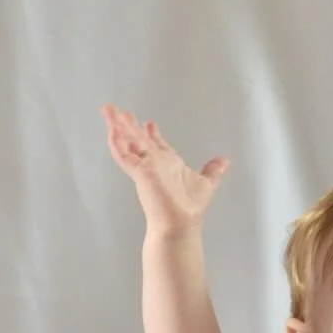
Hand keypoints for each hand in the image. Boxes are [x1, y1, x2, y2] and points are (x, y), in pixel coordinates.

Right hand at [102, 104, 229, 233]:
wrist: (181, 224)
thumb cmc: (190, 209)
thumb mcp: (207, 182)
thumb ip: (213, 170)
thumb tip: (224, 161)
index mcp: (168, 164)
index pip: (156, 144)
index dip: (152, 133)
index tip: (148, 122)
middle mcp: (154, 164)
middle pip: (138, 139)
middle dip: (128, 124)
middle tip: (118, 109)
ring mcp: (145, 168)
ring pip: (128, 142)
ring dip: (118, 127)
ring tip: (108, 111)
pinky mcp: (140, 173)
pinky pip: (125, 156)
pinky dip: (117, 143)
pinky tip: (112, 131)